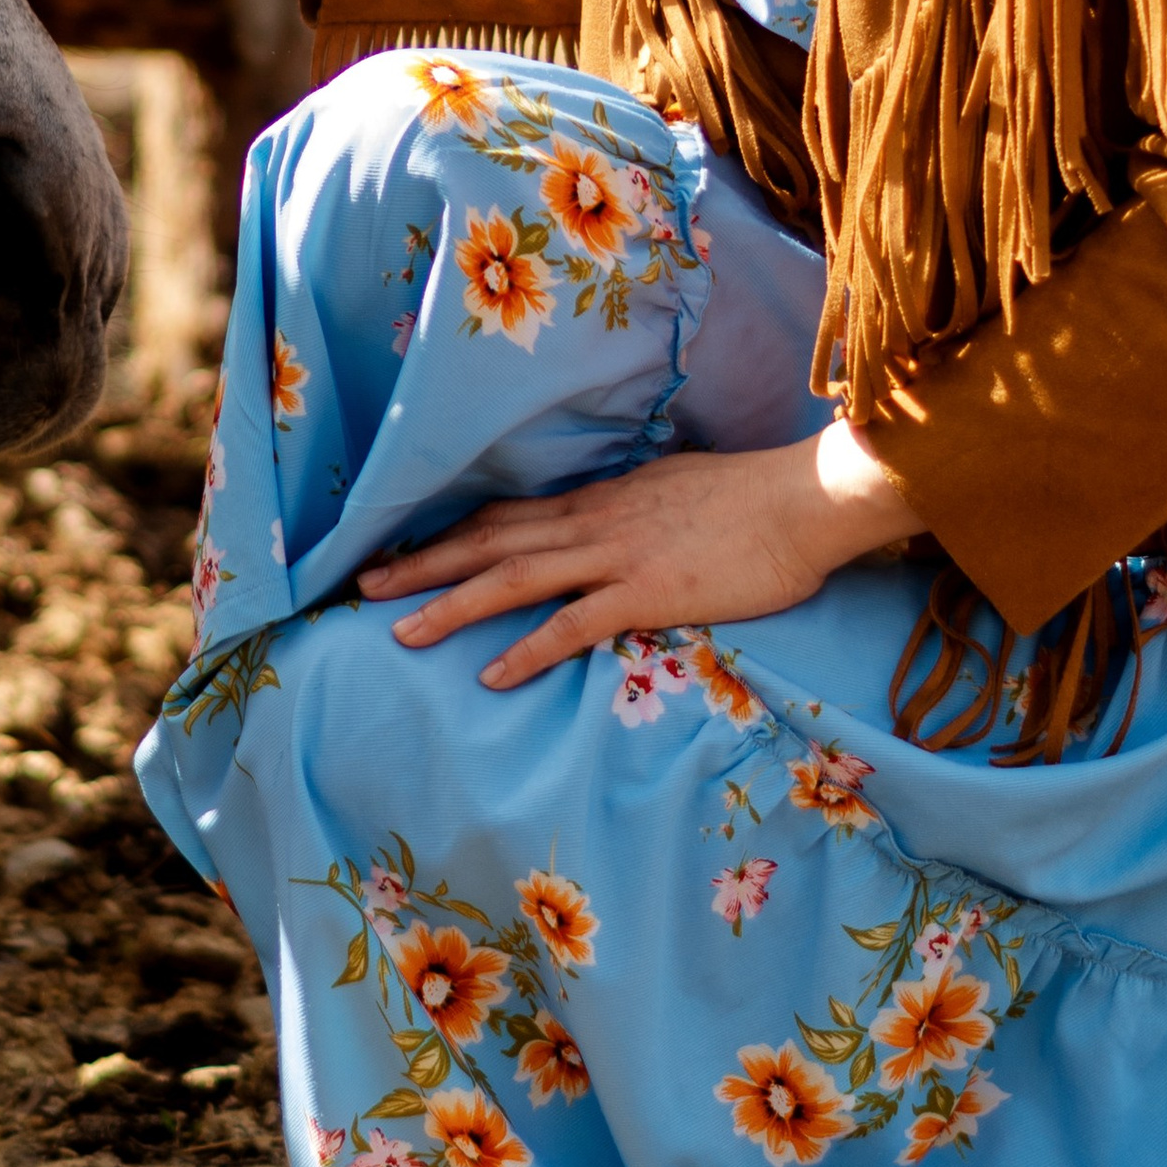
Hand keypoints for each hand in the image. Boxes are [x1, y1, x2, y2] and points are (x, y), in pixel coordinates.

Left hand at [360, 424, 915, 689]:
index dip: (449, 535)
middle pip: (488, 541)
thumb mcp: (674, 492)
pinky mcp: (647, 592)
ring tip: (400, 633)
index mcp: (598, 499)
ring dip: (452, 605)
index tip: (401, 551)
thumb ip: (632, 510)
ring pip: (513, 578)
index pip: (506, 516)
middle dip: (422, 565)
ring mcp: (615, 555)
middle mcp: (592, 521)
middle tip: (363, 588)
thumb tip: (609, 521)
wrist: (803, 499)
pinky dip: (528, 649)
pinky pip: (573, 624)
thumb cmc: (751, 500)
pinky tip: (492, 674)